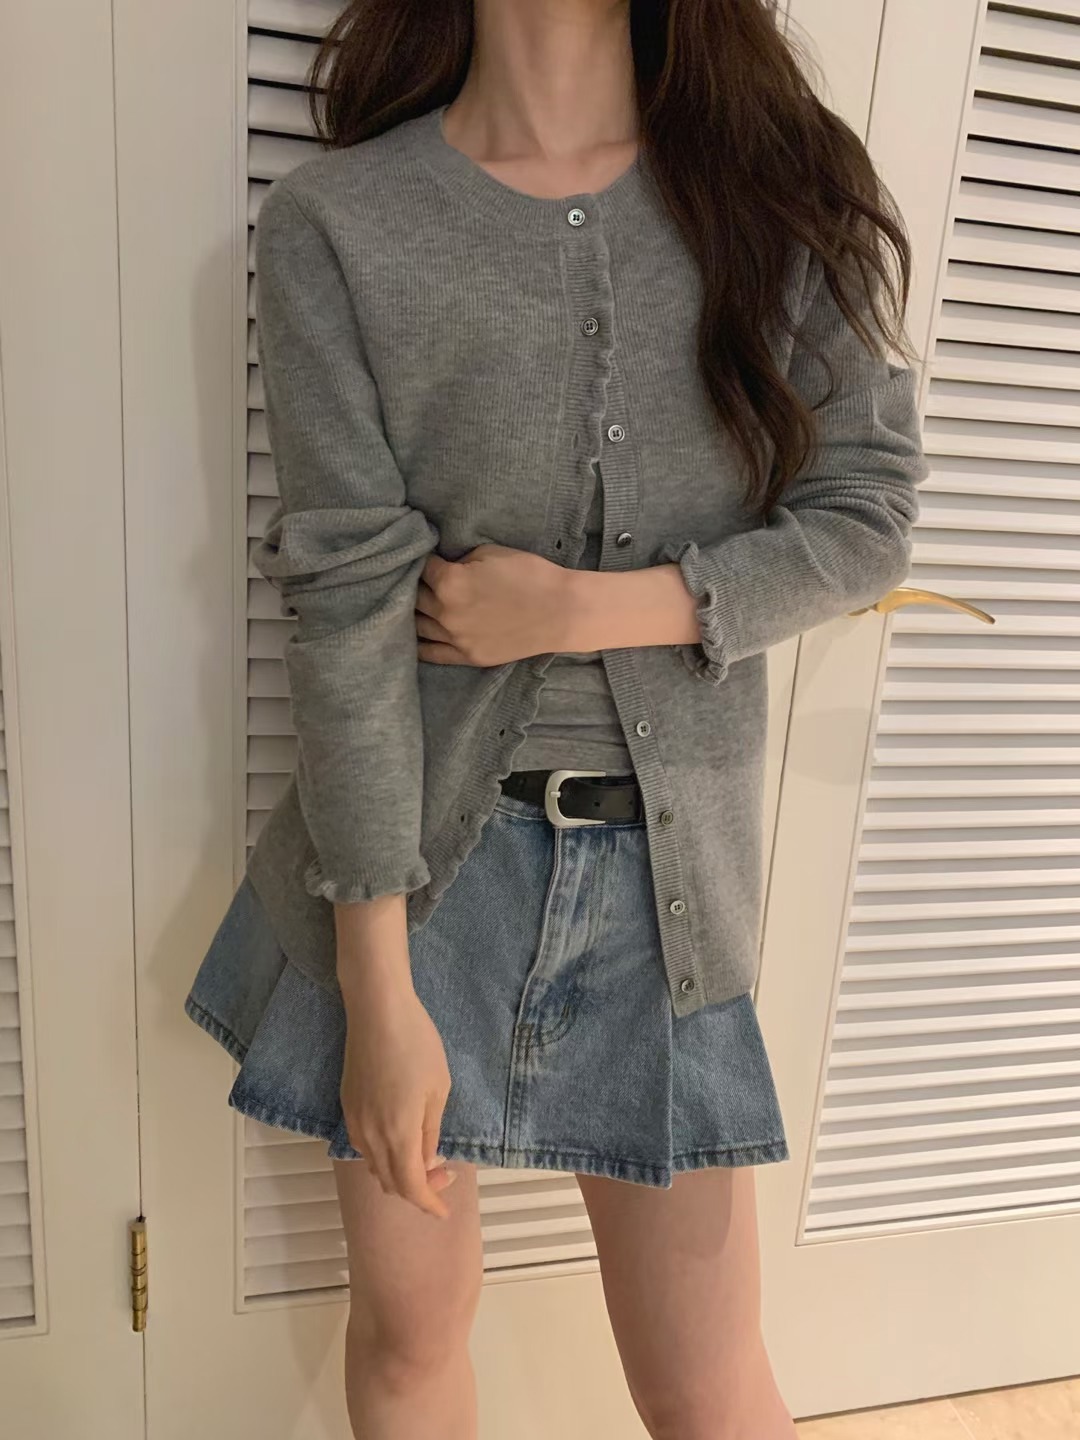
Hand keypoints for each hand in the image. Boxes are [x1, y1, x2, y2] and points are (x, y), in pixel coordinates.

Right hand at [338, 968, 455, 1219]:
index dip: (428, 1203)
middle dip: (416, 1190)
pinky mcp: (347, 1105)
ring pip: (373, 1165)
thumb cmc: (417, 1044)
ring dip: (397, 1173)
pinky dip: (381, 1156)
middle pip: (389, 1182)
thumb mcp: (437, 1089)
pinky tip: (398, 1141)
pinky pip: (362, 1146)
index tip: (443, 1210)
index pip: (410, 1187)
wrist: (377, 1010)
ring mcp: (354, 1120)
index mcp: (398, 1133)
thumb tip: (425, 1163)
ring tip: (423, 1159)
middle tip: (442, 1174)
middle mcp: (370, 1134)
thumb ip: (429, 1132)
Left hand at [416, 543, 573, 665]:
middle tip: (422, 579)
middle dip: (416, 585)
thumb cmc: (530, 575)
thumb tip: (447, 567)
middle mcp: (446, 613)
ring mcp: (456, 639)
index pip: (422, 567)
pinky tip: (412, 636)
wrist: (561, 612)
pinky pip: (431, 654)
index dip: (424, 559)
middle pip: (415, 597)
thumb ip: (461, 561)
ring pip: (418, 625)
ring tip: (415, 604)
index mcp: (450, 583)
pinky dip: (418, 644)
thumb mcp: (491, 553)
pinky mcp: (468, 657)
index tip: (428, 557)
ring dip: (415, 612)